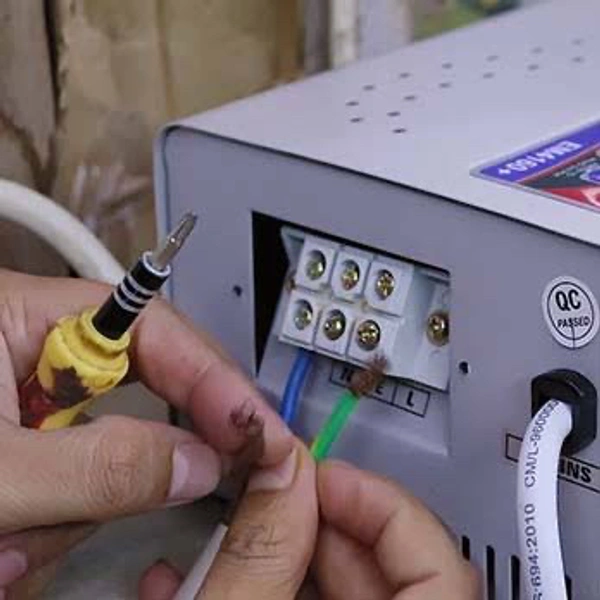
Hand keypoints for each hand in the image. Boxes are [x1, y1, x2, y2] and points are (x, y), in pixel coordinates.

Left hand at [0, 270, 291, 596]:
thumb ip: (102, 468)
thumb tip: (200, 463)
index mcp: (18, 318)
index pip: (148, 325)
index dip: (210, 375)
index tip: (253, 425)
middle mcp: (32, 348)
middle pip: (137, 383)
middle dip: (142, 453)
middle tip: (209, 472)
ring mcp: (29, 396)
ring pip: (108, 444)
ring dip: (76, 506)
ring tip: (15, 541)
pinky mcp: (27, 438)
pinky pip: (80, 474)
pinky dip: (58, 519)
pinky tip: (14, 539)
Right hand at [140, 443, 478, 599]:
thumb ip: (258, 555)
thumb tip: (281, 466)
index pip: (438, 563)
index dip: (379, 501)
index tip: (319, 472)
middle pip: (384, 567)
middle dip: (313, 518)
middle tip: (265, 492)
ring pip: (337, 589)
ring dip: (271, 553)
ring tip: (219, 534)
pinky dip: (255, 588)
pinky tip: (192, 580)